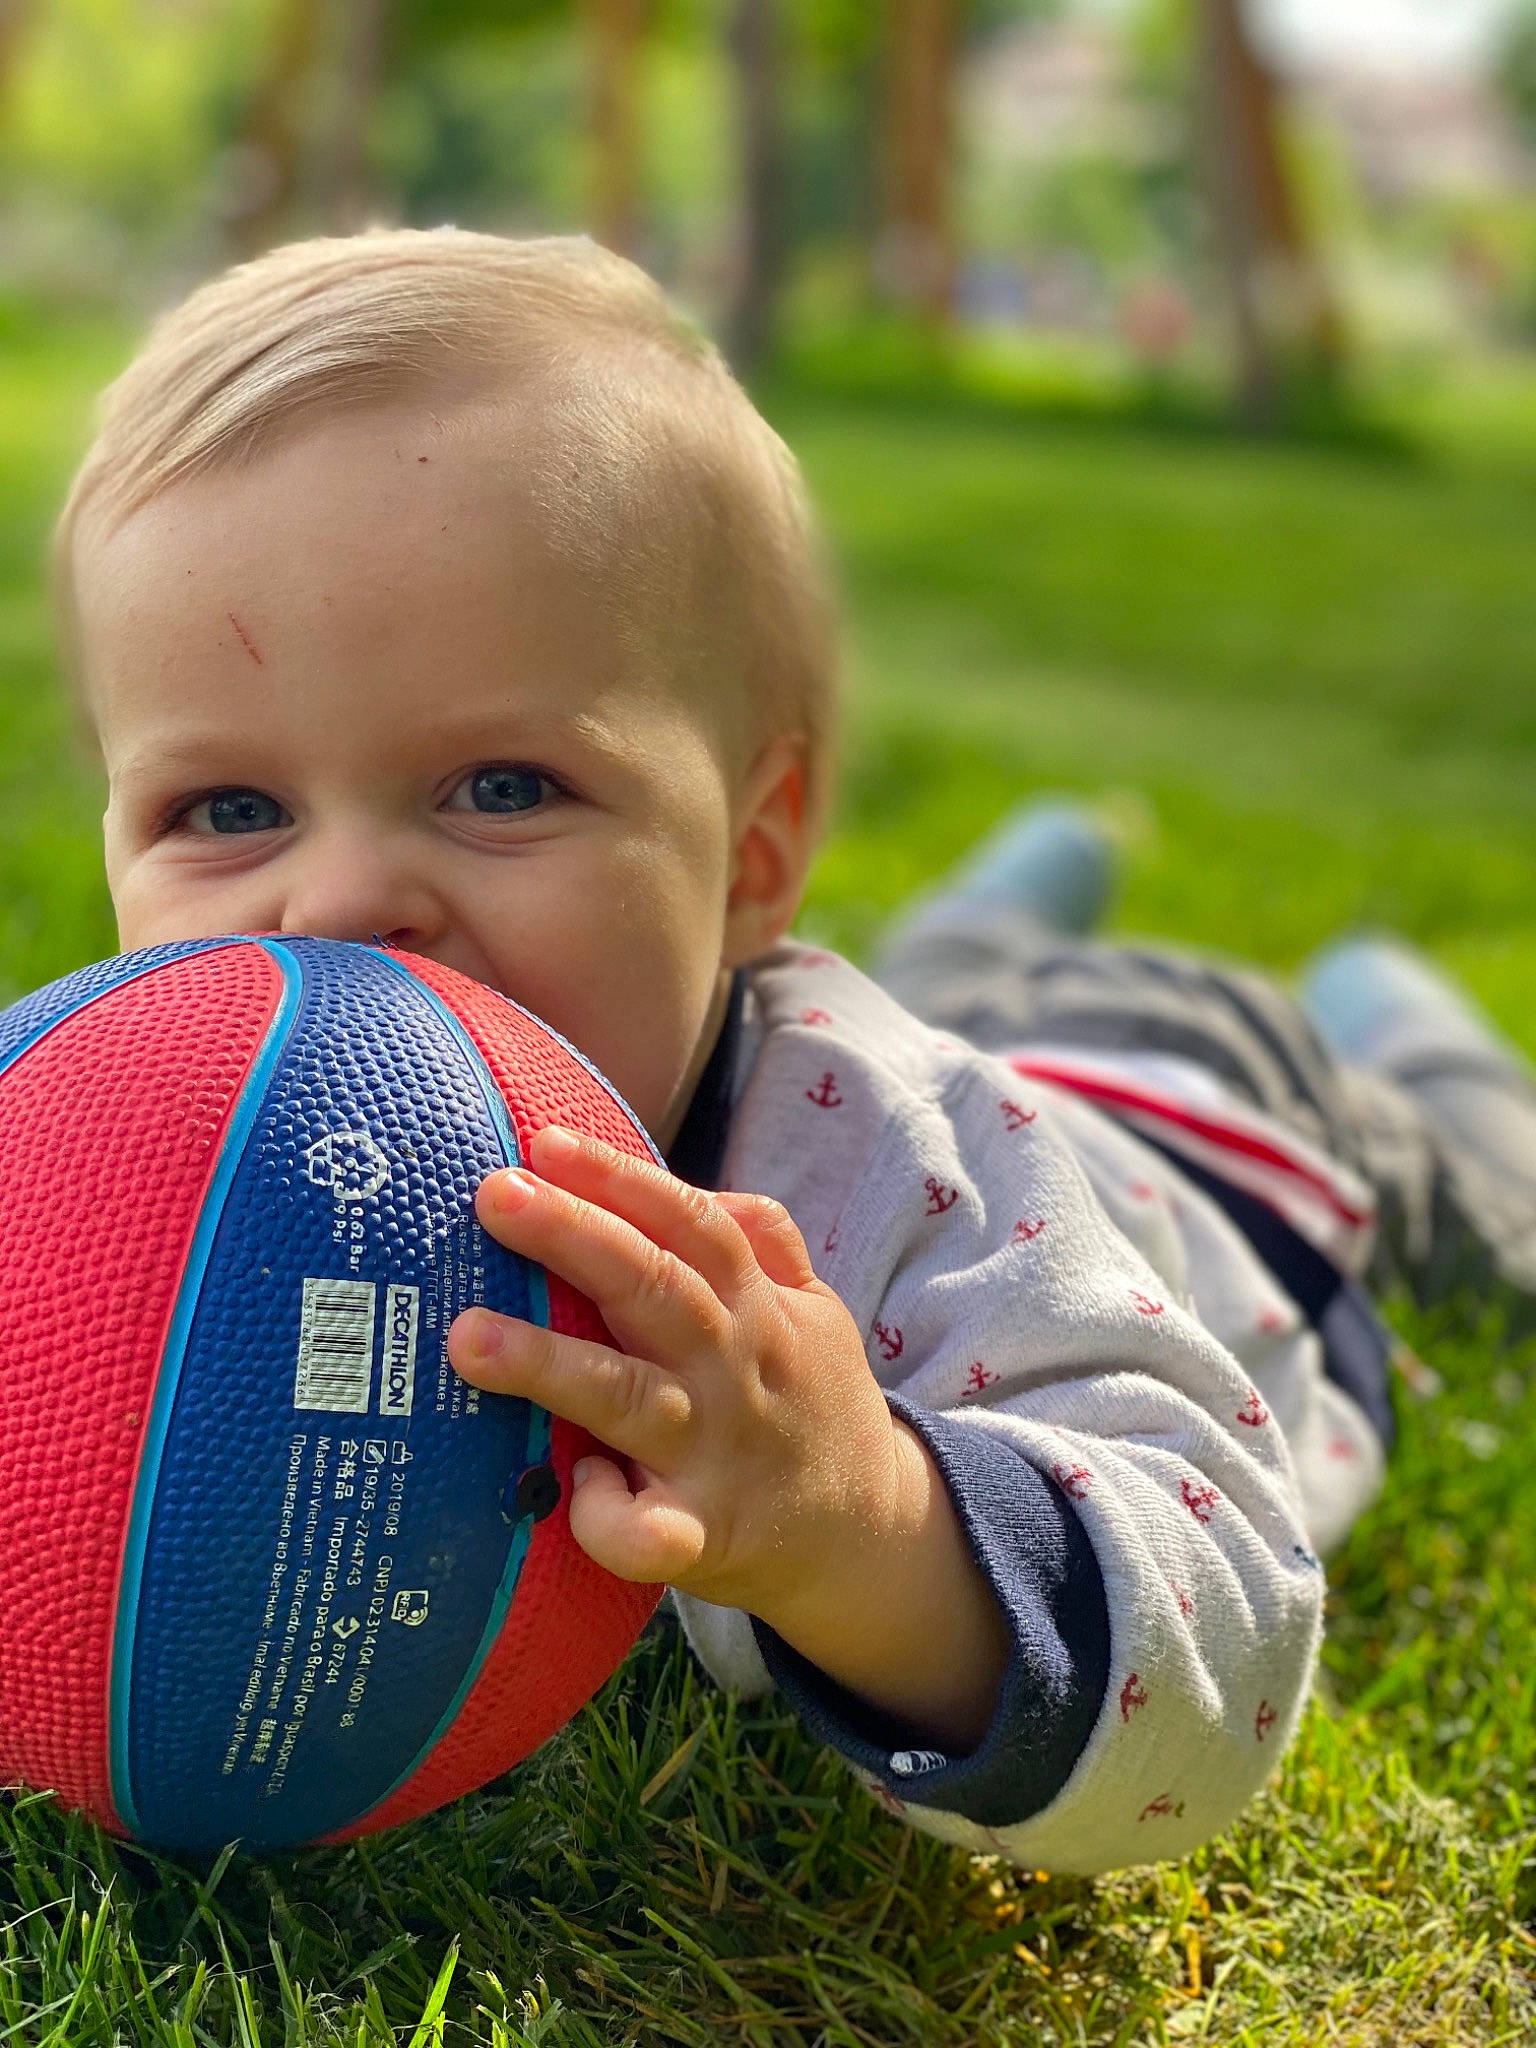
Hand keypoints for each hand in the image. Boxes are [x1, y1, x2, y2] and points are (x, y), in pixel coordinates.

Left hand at [448, 1127, 1009, 1748]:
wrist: (872, 1531)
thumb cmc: (810, 1402)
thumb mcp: (814, 1310)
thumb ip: (763, 1242)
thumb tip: (692, 1184)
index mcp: (757, 1307)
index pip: (692, 1223)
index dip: (621, 1179)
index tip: (546, 1140)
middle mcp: (734, 1368)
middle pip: (654, 1288)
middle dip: (574, 1237)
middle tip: (496, 1194)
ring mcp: (717, 1453)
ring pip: (631, 1399)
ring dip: (551, 1366)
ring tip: (467, 1336)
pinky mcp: (705, 1536)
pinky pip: (651, 1532)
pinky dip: (613, 1517)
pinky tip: (577, 1490)